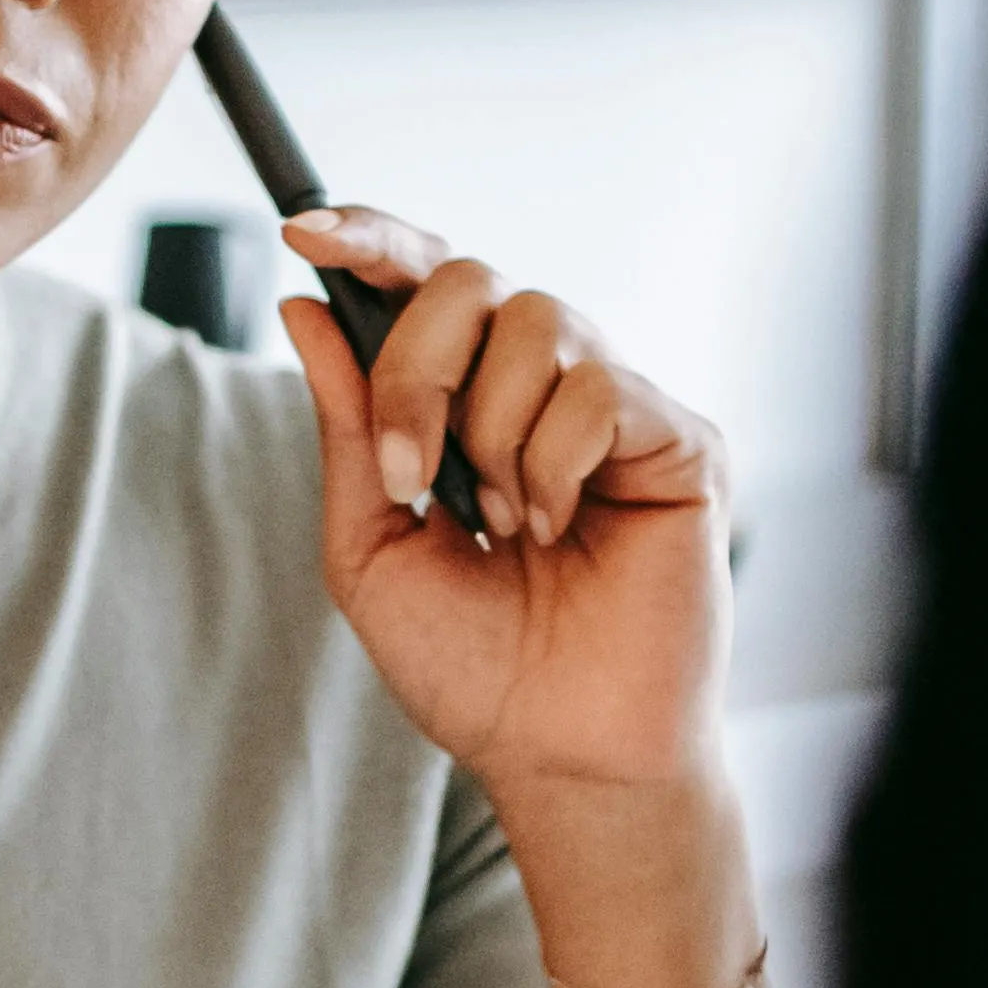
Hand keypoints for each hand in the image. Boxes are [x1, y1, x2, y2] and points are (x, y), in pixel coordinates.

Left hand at [277, 206, 728, 798]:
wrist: (560, 754)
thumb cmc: (477, 670)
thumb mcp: (372, 545)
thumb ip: (347, 429)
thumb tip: (305, 308)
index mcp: (473, 403)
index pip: (429, 283)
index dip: (373, 240)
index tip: (304, 232)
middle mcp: (549, 387)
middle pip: (472, 281)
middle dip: (416, 368)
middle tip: (412, 476)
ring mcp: (620, 408)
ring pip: (538, 321)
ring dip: (491, 434)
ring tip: (507, 528)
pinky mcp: (683, 441)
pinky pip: (599, 388)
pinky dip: (553, 465)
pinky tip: (562, 533)